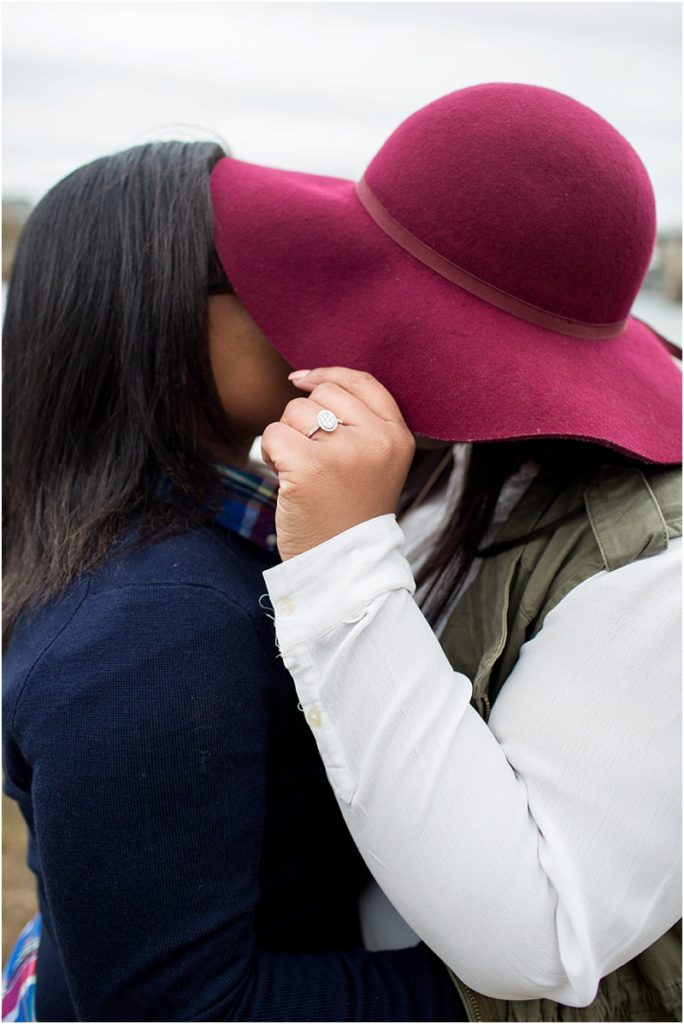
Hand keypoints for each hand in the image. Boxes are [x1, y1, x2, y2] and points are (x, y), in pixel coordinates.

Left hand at [261, 367, 415, 559]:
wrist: (343, 568)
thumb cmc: (349, 515)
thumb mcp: (374, 464)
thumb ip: (358, 423)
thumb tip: (306, 378)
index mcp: (398, 437)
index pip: (361, 381)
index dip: (327, 375)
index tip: (302, 380)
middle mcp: (377, 440)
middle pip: (323, 394)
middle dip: (304, 419)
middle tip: (310, 458)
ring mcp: (345, 452)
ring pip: (295, 412)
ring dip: (287, 439)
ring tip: (302, 474)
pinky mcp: (310, 466)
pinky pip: (273, 434)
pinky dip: (270, 455)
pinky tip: (284, 479)